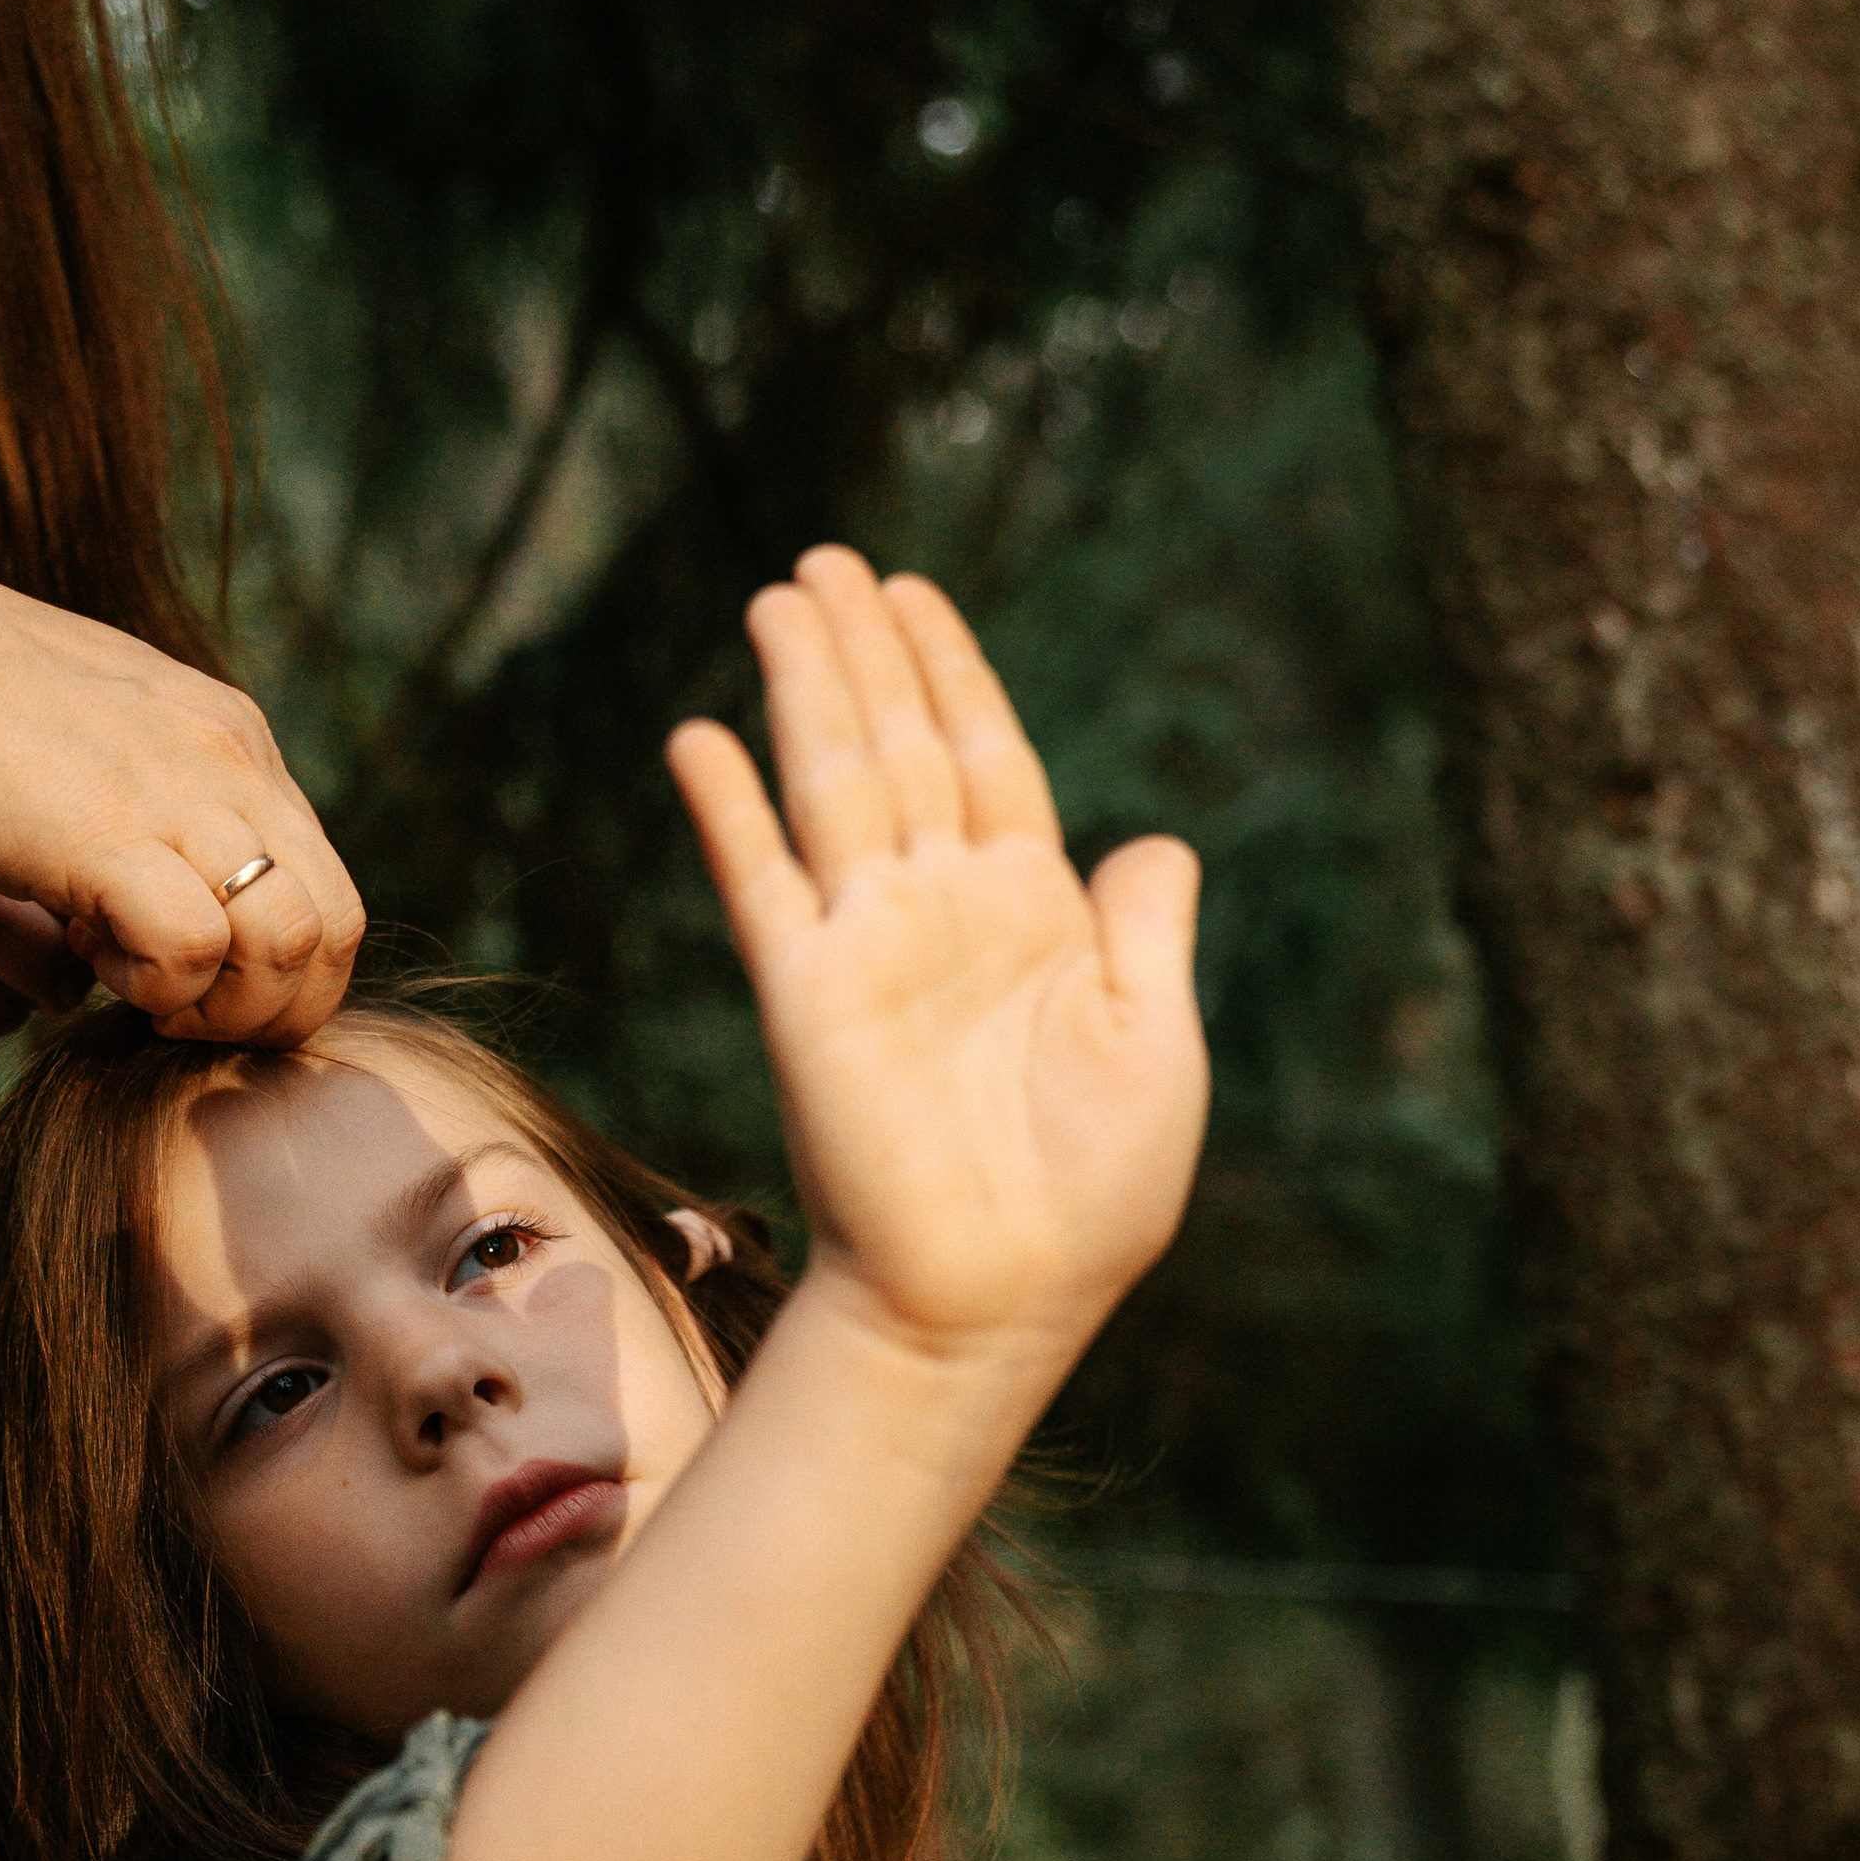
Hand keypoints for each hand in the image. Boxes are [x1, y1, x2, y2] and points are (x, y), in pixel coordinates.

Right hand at [0, 567, 364, 1044]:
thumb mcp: (93, 738)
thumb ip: (153, 794)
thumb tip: (167, 872)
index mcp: (233, 740)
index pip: (325, 886)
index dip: (273, 962)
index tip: (190, 973)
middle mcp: (231, 762)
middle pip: (334, 927)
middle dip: (272, 1003)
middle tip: (180, 1013)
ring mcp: (183, 794)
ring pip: (291, 943)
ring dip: (222, 1002)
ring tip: (139, 993)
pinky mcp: (117, 836)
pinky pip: (197, 950)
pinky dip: (158, 986)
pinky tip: (92, 958)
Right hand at [665, 548, 1204, 1376]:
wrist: (1002, 1300)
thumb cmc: (1092, 1195)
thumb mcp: (1157, 1043)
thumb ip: (1148, 933)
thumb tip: (1151, 840)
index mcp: (1031, 915)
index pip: (986, 759)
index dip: (952, 673)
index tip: (915, 593)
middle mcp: (942, 912)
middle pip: (901, 748)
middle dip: (867, 652)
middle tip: (830, 560)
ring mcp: (868, 948)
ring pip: (833, 785)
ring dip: (807, 691)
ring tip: (781, 599)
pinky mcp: (805, 996)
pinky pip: (761, 884)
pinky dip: (731, 811)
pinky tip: (702, 739)